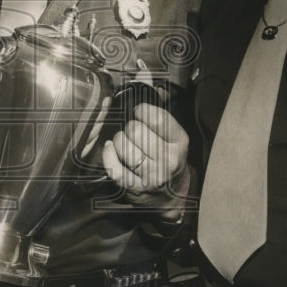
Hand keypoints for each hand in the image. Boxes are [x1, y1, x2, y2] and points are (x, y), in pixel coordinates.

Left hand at [102, 103, 190, 218]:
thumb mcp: (174, 138)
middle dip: (130, 127)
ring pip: (123, 146)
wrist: (171, 197)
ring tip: (125, 143)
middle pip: (136, 131)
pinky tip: (111, 149)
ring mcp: (150, 176)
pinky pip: (113, 167)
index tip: (139, 112)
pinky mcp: (133, 188)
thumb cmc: (169, 160)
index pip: (157, 118)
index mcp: (179, 144)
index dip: (142, 110)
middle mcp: (167, 161)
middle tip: (133, 132)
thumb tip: (140, 89)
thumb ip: (159, 116)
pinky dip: (108, 154)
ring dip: (119, 140)